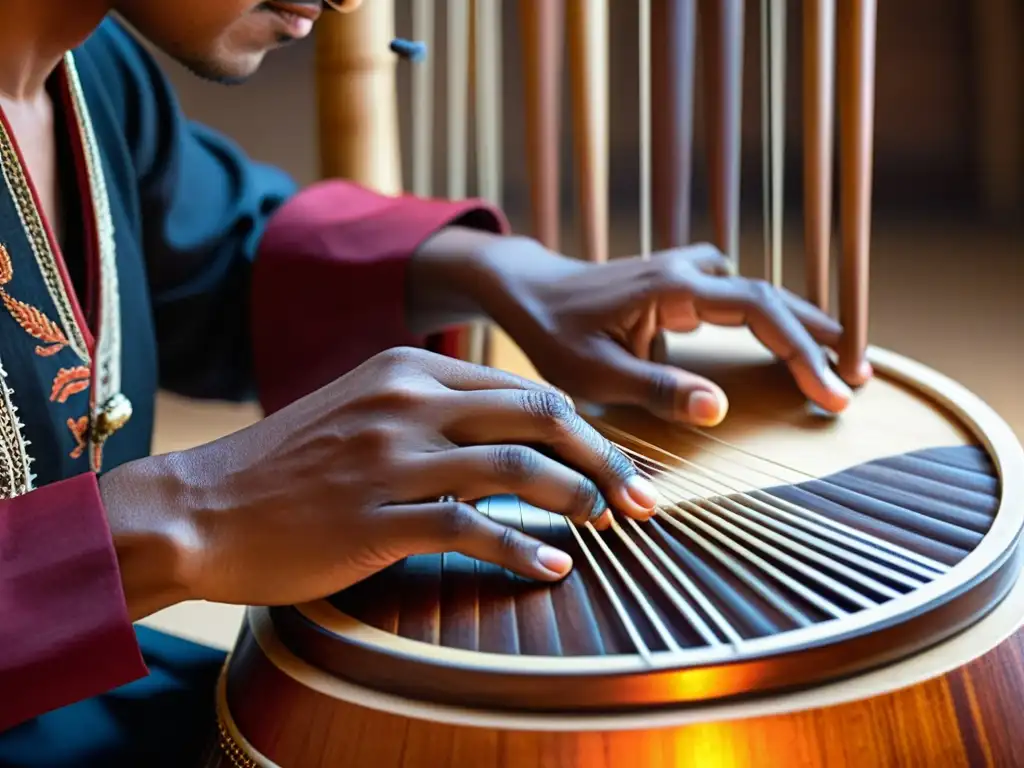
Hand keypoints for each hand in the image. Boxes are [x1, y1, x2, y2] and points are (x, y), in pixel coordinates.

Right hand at [100, 347, 658, 617]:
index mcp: (408, 369)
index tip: (614, 462)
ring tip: (608, 523)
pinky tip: (553, 567)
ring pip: (515, 467)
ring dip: (577, 496)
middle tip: (640, 495)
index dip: (581, 428)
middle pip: (536, 417)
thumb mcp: (362, 409)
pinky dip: (524, 549)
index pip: (522, 390)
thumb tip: (506, 434)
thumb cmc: (287, 463)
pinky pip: (471, 529)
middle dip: (602, 456)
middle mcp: (407, 403)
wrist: (202, 507)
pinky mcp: (374, 518)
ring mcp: (390, 459)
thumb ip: (430, 409)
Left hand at [417, 230, 871, 425]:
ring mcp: (687, 272)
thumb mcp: (594, 372)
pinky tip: (790, 340)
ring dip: (803, 326)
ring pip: (762, 294)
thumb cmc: (553, 332)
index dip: (802, 350)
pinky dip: (775, 319)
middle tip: (860, 380)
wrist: (529, 290)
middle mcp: (688, 270)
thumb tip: (720, 410)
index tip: (833, 393)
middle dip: (820, 338)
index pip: (758, 310)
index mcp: (672, 287)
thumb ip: (655, 389)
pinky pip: (743, 297)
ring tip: (843, 360)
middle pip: (772, 297)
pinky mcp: (682, 283)